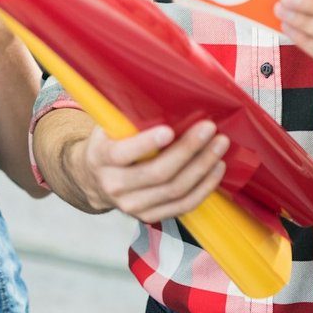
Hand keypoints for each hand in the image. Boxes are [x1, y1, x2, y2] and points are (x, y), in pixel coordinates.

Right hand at [64, 120, 229, 223]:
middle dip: (188, 150)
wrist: (92, 180)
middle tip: (209, 130)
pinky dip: (204, 188)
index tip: (169, 130)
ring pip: (175, 190)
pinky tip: (216, 169)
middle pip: (158, 173)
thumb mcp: (107, 128)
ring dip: (202, 168)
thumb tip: (164, 95)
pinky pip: (183, 206)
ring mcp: (132, 205)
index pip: (124, 154)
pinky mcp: (149, 216)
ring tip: (219, 146)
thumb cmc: (108, 144)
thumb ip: (128, 119)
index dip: (147, 144)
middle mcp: (115, 186)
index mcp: (101, 158)